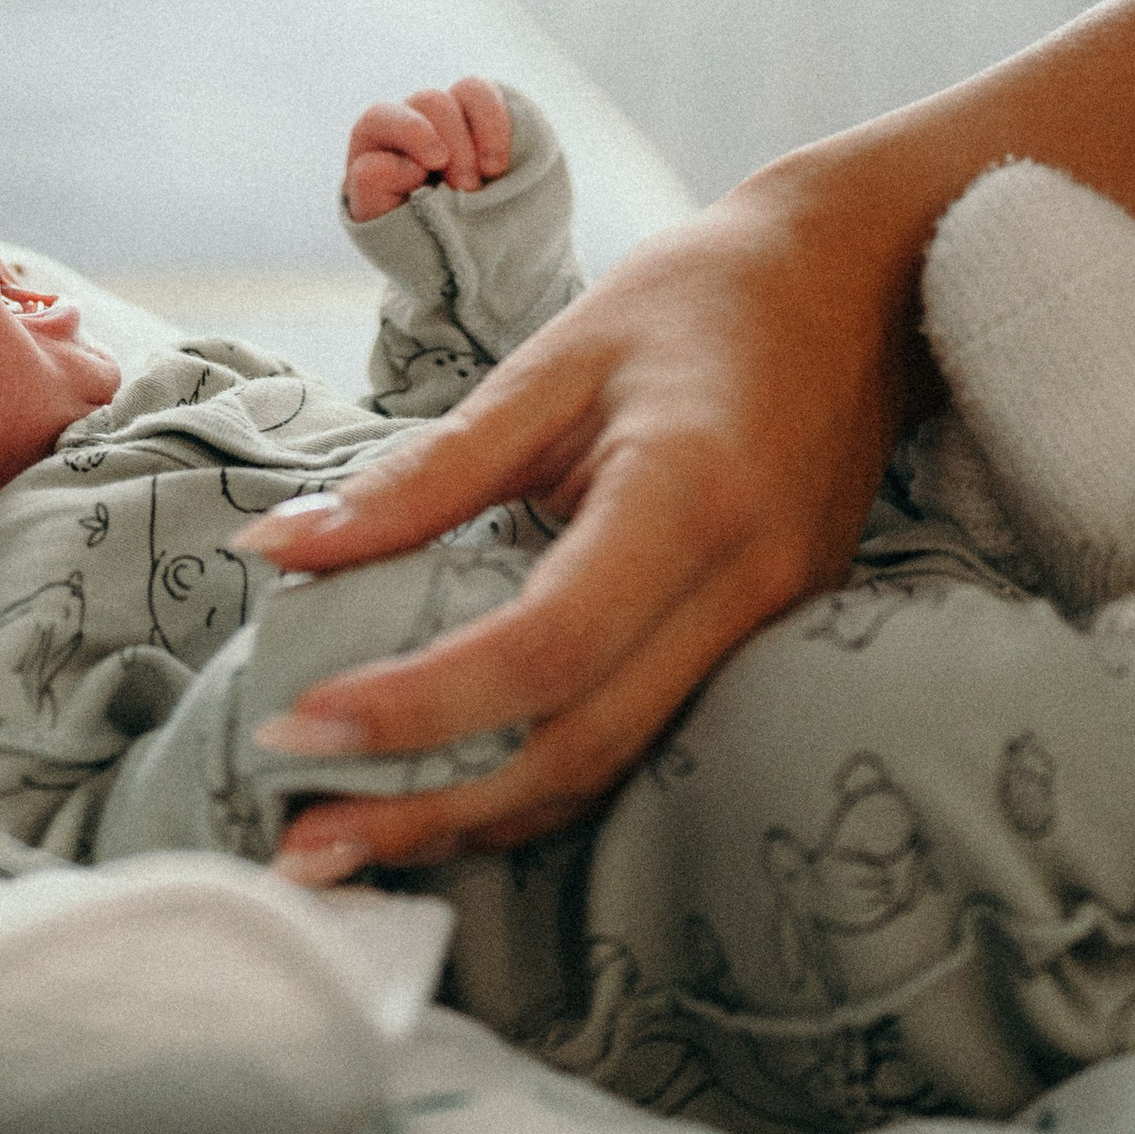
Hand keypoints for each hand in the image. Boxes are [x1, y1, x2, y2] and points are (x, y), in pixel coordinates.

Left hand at [238, 137, 947, 877]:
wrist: (857, 287)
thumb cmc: (694, 301)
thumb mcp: (551, 361)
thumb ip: (424, 473)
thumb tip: (277, 550)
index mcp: (687, 496)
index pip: (546, 647)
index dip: (418, 704)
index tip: (297, 726)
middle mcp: (744, 588)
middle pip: (579, 750)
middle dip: (433, 811)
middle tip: (300, 846)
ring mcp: (770, 631)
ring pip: (613, 769)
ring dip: (478, 821)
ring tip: (351, 838)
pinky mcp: (766, 647)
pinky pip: (643, 739)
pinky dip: (539, 780)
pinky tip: (453, 790)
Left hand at [342, 78, 512, 222]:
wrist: (460, 254)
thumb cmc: (414, 238)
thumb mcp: (384, 226)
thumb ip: (373, 192)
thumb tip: (401, 163)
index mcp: (376, 146)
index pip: (380, 118)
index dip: (410, 134)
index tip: (428, 172)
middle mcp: (413, 121)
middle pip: (428, 101)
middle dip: (453, 144)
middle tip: (467, 189)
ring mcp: (450, 115)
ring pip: (463, 91)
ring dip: (479, 135)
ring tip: (489, 176)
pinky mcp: (482, 115)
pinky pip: (486, 95)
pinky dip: (496, 124)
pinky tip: (499, 164)